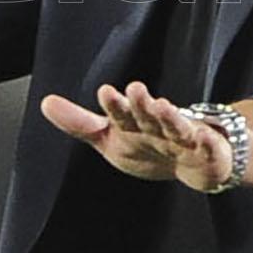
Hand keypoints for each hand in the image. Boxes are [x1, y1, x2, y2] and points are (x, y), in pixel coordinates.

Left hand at [40, 81, 233, 192]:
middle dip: (142, 104)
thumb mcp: (109, 138)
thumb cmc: (147, 145)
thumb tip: (45, 103)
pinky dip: (207, 143)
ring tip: (164, 106)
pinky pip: (207, 148)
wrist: (192, 163)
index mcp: (133, 123)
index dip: (114, 104)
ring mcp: (183, 138)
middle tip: (135, 89)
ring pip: (177, 127)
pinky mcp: (207, 152)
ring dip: (170, 117)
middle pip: (148, 115)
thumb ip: (79, 123)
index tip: (105, 92)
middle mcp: (157, 126)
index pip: (120, 113)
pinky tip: (203, 137)